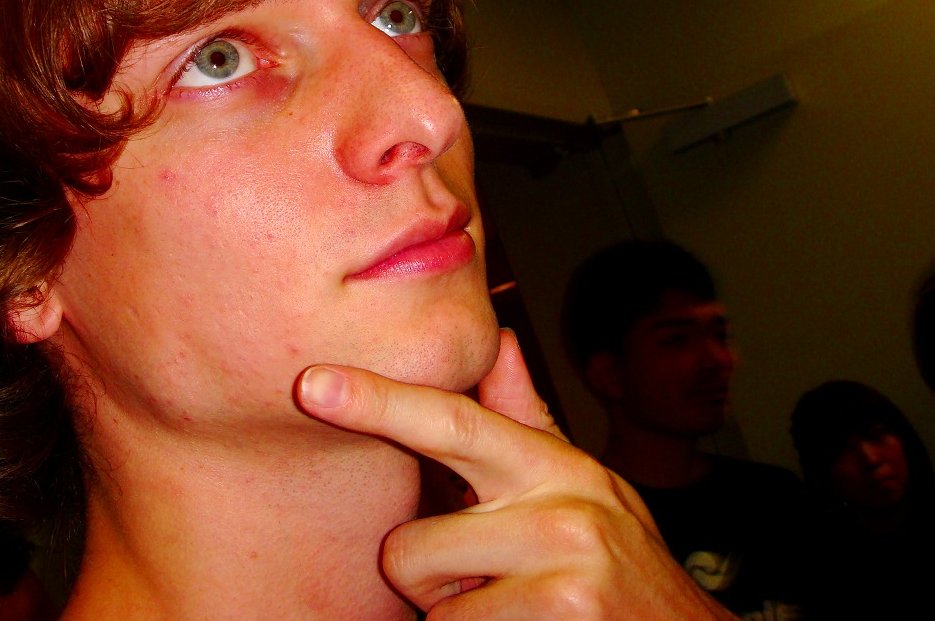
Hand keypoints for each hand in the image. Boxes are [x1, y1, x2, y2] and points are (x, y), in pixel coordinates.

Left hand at [296, 329, 736, 619]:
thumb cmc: (621, 572)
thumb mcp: (582, 490)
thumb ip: (528, 421)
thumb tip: (500, 341)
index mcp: (556, 468)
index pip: (454, 423)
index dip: (377, 401)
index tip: (313, 384)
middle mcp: (563, 511)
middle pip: (410, 546)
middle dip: (432, 579)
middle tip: (490, 584)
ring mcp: (565, 570)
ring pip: (431, 603)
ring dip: (460, 619)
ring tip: (518, 610)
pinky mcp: (561, 616)